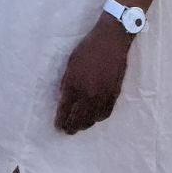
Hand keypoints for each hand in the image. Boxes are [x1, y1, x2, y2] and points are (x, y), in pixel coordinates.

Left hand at [55, 15, 131, 133]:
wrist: (111, 41)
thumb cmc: (88, 48)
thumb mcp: (71, 62)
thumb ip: (66, 81)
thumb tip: (63, 96)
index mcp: (74, 84)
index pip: (65, 109)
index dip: (60, 120)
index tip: (57, 126)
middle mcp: (88, 93)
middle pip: (78, 118)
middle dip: (71, 127)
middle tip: (66, 131)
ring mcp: (102, 95)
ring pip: (92, 119)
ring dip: (84, 125)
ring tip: (78, 127)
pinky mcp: (114, 94)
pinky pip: (105, 113)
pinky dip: (98, 118)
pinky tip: (94, 119)